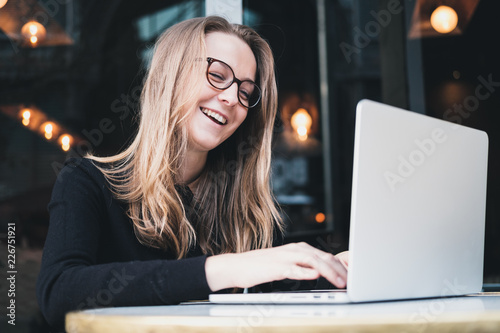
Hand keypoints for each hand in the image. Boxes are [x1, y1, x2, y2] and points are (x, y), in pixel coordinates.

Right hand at [205, 242, 347, 291]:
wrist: (238, 266)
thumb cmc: (262, 267)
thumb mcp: (287, 265)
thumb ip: (303, 266)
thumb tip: (319, 272)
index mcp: (299, 249)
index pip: (325, 256)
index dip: (341, 265)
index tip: (352, 275)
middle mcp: (294, 250)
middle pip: (323, 257)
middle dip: (340, 269)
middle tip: (352, 280)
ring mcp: (285, 257)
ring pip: (312, 261)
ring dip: (328, 271)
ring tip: (340, 281)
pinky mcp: (276, 267)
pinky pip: (293, 269)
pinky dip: (305, 272)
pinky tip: (314, 276)